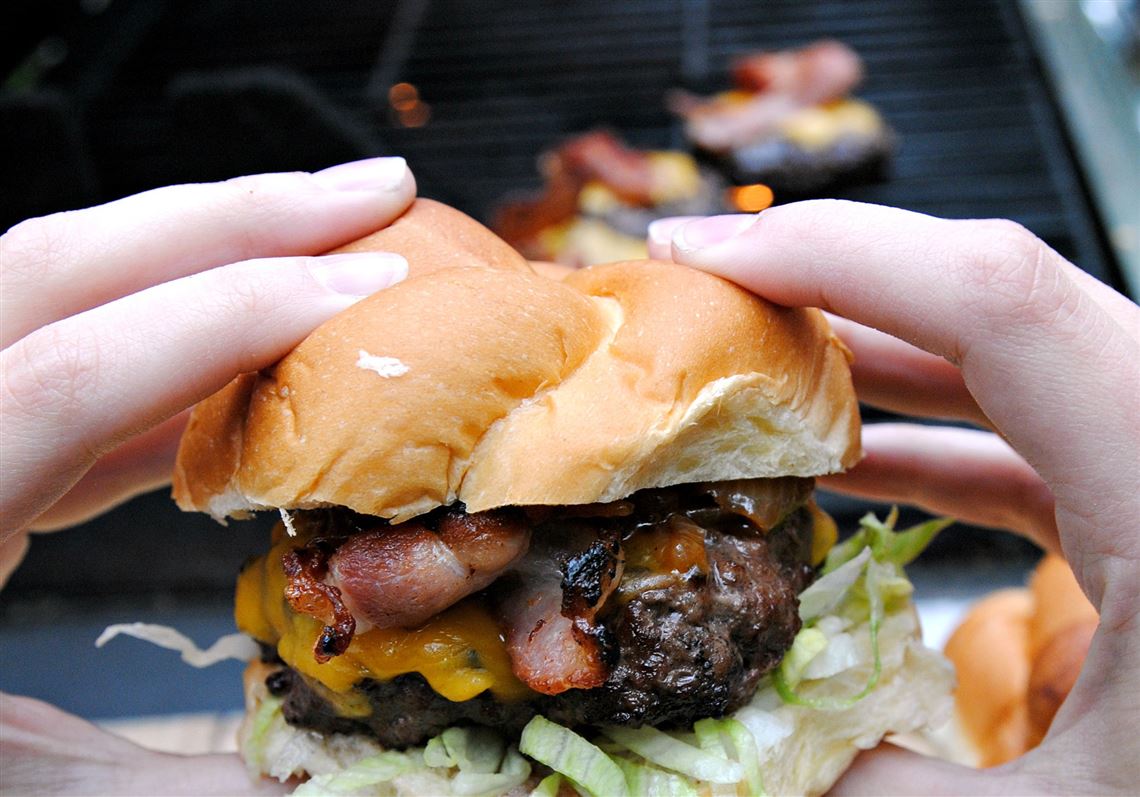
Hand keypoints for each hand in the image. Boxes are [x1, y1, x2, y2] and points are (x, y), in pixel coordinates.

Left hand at [0, 158, 415, 791]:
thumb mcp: (20, 796)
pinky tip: (249, 372)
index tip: (373, 289)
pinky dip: (171, 348)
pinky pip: (65, 363)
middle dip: (233, 218)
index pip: (68, 374)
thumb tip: (348, 777)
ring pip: (60, 290)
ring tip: (333, 247)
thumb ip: (177, 781)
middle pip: (57, 266)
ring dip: (210, 259)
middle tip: (374, 193)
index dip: (232, 317)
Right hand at [648, 201, 1139, 792]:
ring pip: (1003, 353)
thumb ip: (890, 793)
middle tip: (699, 296)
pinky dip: (925, 431)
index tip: (702, 254)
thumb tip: (755, 769)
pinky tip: (844, 463)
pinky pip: (1025, 428)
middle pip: (987, 293)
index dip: (834, 250)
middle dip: (827, 280)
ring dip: (866, 353)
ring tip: (746, 372)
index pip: (995, 293)